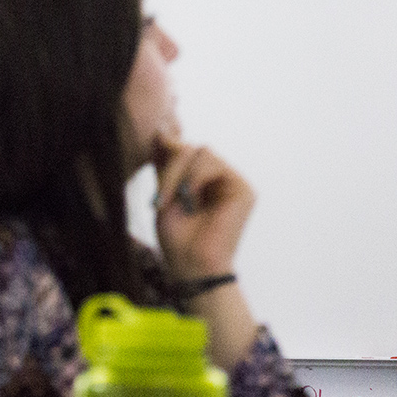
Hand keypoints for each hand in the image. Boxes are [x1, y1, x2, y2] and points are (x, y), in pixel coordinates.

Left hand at [153, 135, 254, 279]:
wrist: (191, 265)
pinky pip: (212, 163)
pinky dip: (193, 179)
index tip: (153, 140)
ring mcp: (232, 182)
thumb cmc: (177, 237)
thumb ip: (167, 165)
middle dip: (170, 166)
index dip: (168, 145)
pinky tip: (189, 199)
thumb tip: (160, 132)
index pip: (185, 149)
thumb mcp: (165, 193)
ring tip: (171, 200)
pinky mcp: (243, 188)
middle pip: (192, 147)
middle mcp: (219, 178)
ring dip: (179, 174)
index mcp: (201, 180)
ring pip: (200, 152)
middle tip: (159, 197)